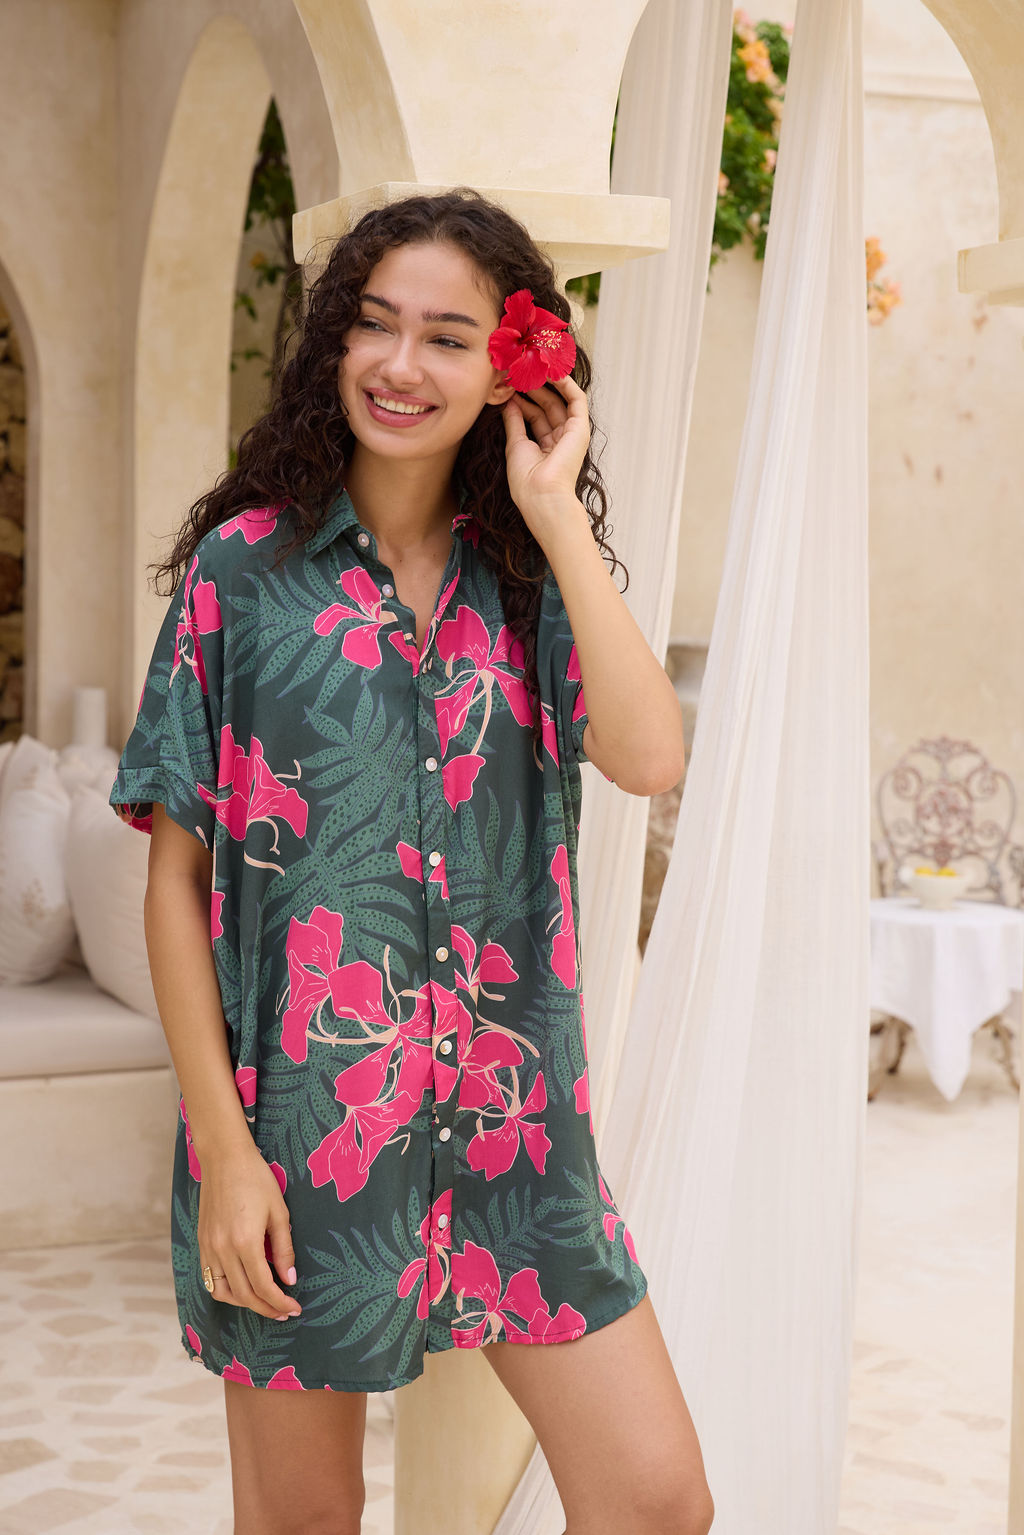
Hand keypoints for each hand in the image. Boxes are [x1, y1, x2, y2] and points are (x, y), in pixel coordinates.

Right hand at [197, 1142, 300, 1320]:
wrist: (224, 1158)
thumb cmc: (256, 1179)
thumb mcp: (278, 1212)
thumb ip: (284, 1248)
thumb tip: (289, 1279)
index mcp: (245, 1242)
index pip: (263, 1286)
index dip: (280, 1302)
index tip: (295, 1308)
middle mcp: (223, 1249)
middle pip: (244, 1294)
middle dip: (266, 1308)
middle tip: (284, 1312)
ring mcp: (208, 1247)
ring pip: (223, 1292)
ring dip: (244, 1303)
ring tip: (264, 1301)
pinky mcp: (201, 1243)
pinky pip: (211, 1278)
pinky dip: (227, 1289)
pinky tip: (243, 1286)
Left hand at [500, 375, 590, 542]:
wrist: (542, 495)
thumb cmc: (527, 481)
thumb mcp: (515, 445)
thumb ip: (514, 422)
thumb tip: (509, 402)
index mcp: (545, 448)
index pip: (534, 416)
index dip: (521, 399)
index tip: (507, 385)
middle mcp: (560, 440)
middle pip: (546, 406)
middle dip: (532, 388)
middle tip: (517, 370)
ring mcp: (572, 434)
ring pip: (560, 401)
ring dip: (546, 383)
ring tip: (532, 365)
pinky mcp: (581, 428)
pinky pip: (576, 400)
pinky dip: (566, 384)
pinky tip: (552, 371)